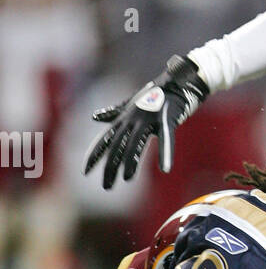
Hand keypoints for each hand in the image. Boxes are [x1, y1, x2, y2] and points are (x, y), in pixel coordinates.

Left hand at [84, 55, 207, 188]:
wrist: (177, 82)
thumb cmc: (155, 94)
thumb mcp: (130, 105)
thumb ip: (113, 113)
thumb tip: (95, 116)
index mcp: (124, 119)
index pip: (105, 140)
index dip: (94, 155)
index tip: (85, 172)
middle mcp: (132, 119)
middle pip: (117, 146)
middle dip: (110, 167)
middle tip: (106, 187)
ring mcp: (148, 119)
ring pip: (137, 143)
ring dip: (131, 162)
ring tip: (126, 179)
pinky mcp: (167, 119)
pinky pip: (166, 139)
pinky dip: (166, 153)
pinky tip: (165, 169)